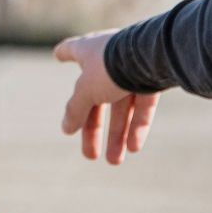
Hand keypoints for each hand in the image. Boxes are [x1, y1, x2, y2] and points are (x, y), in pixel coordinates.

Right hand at [54, 31, 159, 164]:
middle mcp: (110, 59)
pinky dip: (137, 127)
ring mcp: (133, 70)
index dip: (64, 53)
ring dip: (117, 135)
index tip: (58, 55)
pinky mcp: (154, 80)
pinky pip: (143, 108)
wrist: (153, 57)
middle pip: (97, 98)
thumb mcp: (86, 91)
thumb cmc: (112, 67)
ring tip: (114, 161)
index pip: (72, 51)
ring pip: (122, 108)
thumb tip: (66, 128)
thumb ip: (76, 110)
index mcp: (89, 52)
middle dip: (93, 129)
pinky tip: (133, 148)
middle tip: (89, 155)